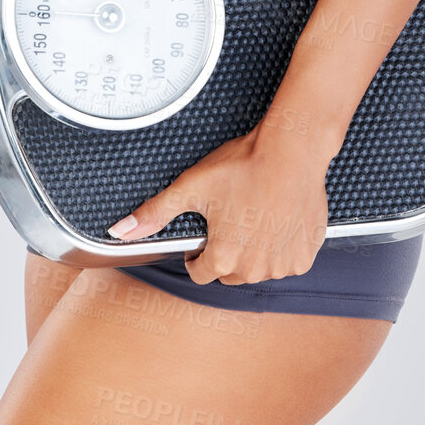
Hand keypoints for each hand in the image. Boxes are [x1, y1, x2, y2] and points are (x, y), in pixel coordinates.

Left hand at [106, 124, 332, 286]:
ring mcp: (281, 265)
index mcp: (222, 258)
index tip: (206, 231)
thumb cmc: (242, 166)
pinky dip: (280, 247)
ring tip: (253, 215)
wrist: (290, 151)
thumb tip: (120, 231)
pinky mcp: (304, 257)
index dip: (198, 252)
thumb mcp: (191, 186)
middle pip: (228, 272)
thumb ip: (155, 212)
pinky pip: (285, 261)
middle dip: (225, 251)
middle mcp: (253, 270)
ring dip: (253, 251)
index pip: (200, 272)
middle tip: (230, 217)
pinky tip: (275, 219)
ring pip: (258, 268)